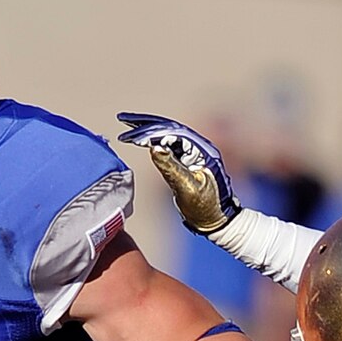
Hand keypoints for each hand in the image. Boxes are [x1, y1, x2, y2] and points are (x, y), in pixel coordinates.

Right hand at [115, 112, 240, 235]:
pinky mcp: (186, 160)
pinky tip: (140, 139)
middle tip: (124, 119)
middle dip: (146, 124)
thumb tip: (154, 147)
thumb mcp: (188, 188)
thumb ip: (171, 168)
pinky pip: (168, 145)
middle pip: (169, 128)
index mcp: (203, 151)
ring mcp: (193, 153)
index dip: (152, 132)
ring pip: (168, 134)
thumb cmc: (206, 208)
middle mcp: (199, 147)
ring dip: (148, 129)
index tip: (133, 136)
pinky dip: (153, 140)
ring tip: (128, 125)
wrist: (217, 221)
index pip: (174, 134)